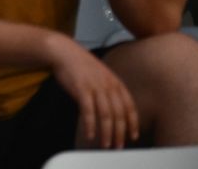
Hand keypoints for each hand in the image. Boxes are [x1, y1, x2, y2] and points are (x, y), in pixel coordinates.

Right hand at [47, 34, 138, 148]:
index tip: (133, 136)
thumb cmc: (81, 65)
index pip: (129, 106)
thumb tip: (114, 109)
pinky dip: (90, 125)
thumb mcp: (102, 74)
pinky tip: (90, 135)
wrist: (63, 51)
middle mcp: (108, 85)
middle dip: (120, 133)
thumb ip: (110, 89)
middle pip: (119, 114)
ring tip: (105, 144)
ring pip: (105, 115)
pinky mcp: (81, 89)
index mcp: (115, 82)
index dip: (133, 123)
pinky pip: (88, 111)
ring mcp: (95, 87)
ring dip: (106, 133)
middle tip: (118, 146)